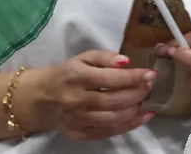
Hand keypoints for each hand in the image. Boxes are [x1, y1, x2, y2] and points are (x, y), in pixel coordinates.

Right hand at [22, 51, 154, 140]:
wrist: (38, 98)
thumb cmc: (66, 74)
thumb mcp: (83, 58)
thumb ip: (105, 57)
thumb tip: (126, 61)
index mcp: (77, 77)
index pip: (110, 79)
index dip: (134, 77)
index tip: (152, 74)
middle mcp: (76, 100)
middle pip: (113, 100)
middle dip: (137, 93)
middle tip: (150, 86)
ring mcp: (76, 120)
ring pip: (112, 118)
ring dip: (134, 109)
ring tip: (144, 99)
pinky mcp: (78, 133)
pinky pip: (107, 132)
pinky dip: (128, 126)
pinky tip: (143, 116)